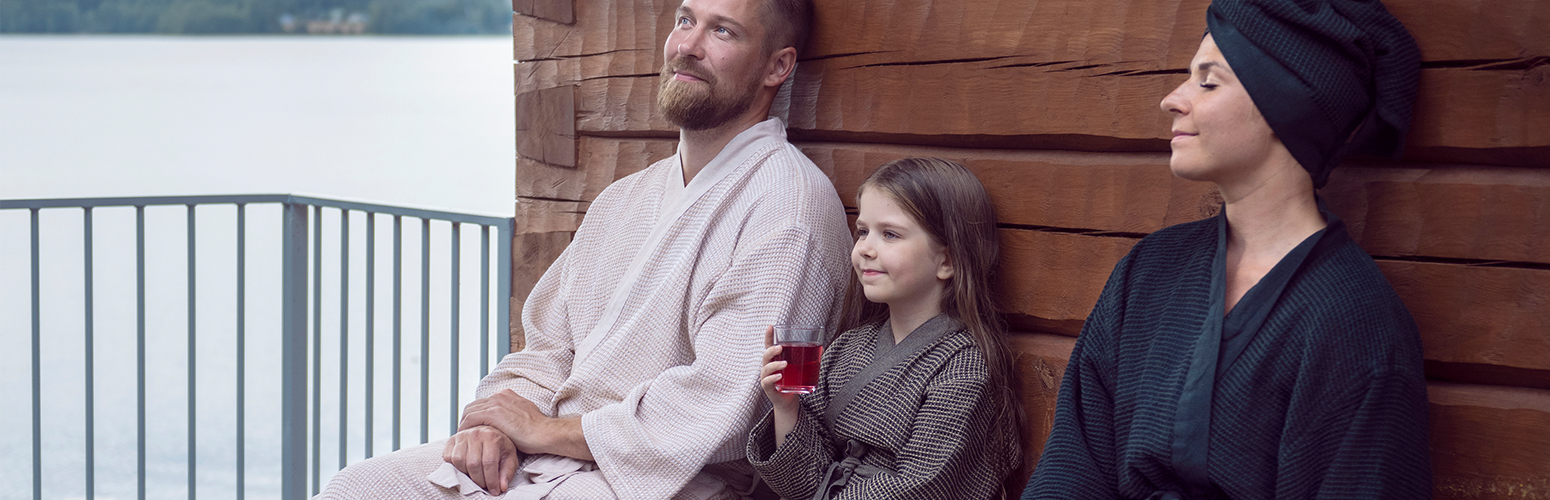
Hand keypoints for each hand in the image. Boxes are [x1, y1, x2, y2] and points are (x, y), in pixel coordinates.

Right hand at [442, 425, 520, 494]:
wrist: (488, 431)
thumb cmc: (499, 446)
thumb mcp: (509, 457)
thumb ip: (507, 472)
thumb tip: (502, 487)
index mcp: (492, 437)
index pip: (489, 462)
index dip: (491, 480)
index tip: (494, 490)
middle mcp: (476, 434)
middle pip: (473, 464)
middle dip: (479, 480)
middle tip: (484, 485)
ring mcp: (462, 436)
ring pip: (458, 461)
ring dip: (466, 473)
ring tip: (475, 475)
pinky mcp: (452, 439)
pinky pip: (448, 457)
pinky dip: (454, 466)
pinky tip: (464, 467)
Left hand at [458, 390, 550, 454]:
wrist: (544, 433)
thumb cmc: (536, 430)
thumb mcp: (523, 416)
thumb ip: (511, 415)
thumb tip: (505, 423)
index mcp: (506, 395)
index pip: (483, 403)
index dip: (476, 415)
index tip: (474, 428)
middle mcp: (499, 395)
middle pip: (473, 405)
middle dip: (467, 419)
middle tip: (464, 433)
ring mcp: (496, 402)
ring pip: (469, 411)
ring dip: (464, 424)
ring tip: (463, 438)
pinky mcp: (492, 413)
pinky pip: (470, 419)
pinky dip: (465, 428)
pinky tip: (465, 438)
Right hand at [758, 325, 800, 446]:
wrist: (790, 402)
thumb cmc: (793, 381)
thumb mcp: (799, 368)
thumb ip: (807, 358)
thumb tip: (821, 347)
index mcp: (774, 360)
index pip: (768, 346)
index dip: (768, 336)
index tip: (770, 326)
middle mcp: (768, 367)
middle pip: (765, 355)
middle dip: (771, 350)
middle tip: (780, 347)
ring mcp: (767, 378)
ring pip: (766, 368)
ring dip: (774, 364)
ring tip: (785, 364)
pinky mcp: (769, 388)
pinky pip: (766, 382)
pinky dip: (772, 378)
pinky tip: (779, 376)